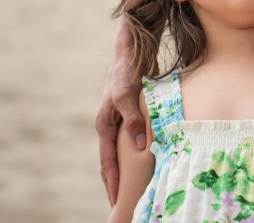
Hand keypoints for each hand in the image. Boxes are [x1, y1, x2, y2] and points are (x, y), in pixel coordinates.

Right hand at [97, 19, 146, 204]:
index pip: (107, 162)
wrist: (132, 51)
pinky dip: (138, 153)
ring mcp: (121, 120)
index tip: (116, 201)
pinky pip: (134, 138)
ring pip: (123, 151)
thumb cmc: (126, 72)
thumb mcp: (127, 96)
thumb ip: (133, 120)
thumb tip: (140, 147)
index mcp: (104, 125)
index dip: (112, 181)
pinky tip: (148, 160)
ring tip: (136, 188)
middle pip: (111, 161)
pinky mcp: (132, 113)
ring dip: (128, 169)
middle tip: (123, 202)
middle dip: (116, 182)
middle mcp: (110, 126)